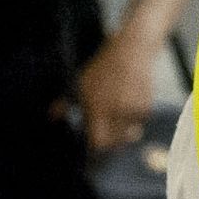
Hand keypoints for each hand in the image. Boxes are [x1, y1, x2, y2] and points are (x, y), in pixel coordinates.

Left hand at [75, 33, 159, 153]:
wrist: (133, 51)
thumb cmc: (103, 66)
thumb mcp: (80, 82)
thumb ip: (65, 103)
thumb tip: (52, 117)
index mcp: (98, 108)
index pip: (99, 142)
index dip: (96, 147)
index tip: (93, 146)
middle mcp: (117, 113)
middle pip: (115, 142)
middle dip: (110, 141)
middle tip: (105, 135)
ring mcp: (133, 111)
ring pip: (127, 133)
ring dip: (123, 130)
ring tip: (117, 114)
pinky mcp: (146, 108)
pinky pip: (138, 123)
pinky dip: (133, 120)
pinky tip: (129, 104)